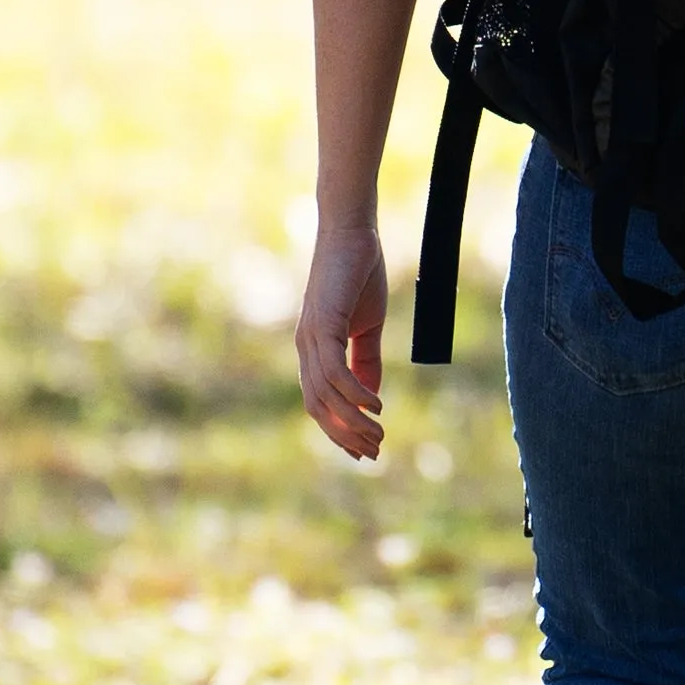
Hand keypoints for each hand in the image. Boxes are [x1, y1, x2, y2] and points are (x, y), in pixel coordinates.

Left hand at [297, 220, 388, 459]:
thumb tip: (369, 396)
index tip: (363, 449)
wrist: (352, 233)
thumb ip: (366, 359)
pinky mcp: (323, 326)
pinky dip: (354, 393)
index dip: (338, 429)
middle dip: (344, 434)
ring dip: (351, 421)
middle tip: (373, 451)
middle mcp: (306, 349)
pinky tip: (375, 405)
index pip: (320, 401)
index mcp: (314, 349)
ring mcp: (311, 339)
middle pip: (318, 407)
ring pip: (325, 395)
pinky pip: (335, 371)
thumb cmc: (359, 274)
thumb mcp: (367, 325)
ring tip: (378, 434)